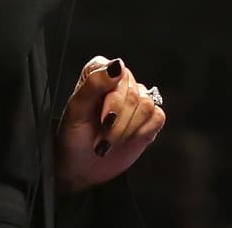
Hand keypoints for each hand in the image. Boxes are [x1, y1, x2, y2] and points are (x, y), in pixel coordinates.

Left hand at [53, 55, 165, 194]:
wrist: (80, 166)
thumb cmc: (73, 136)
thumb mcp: (76, 110)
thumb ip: (94, 84)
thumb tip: (117, 66)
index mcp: (100, 71)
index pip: (119, 75)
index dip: (114, 101)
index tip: (104, 120)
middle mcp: (120, 82)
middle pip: (134, 94)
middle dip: (118, 123)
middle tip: (103, 139)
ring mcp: (136, 99)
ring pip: (147, 105)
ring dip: (128, 130)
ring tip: (111, 141)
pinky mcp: (148, 117)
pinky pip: (158, 116)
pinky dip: (142, 132)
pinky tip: (127, 139)